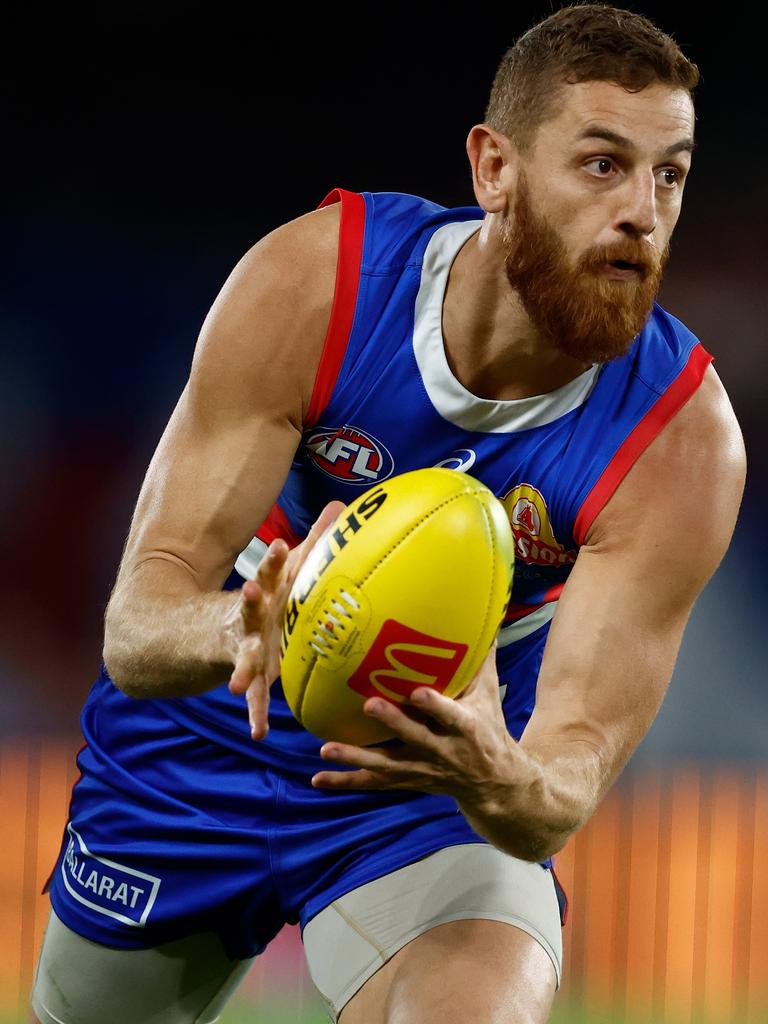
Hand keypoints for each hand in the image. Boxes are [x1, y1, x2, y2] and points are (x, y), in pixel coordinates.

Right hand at [226, 501, 344, 738]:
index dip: (275, 558)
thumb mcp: (289, 570)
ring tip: (234, 686)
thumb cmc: (272, 596)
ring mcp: (247, 648)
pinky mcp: (250, 674)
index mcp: (267, 591)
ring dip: (242, 670)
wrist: (217, 629)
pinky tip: (259, 732)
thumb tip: (342, 505)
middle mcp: (253, 617)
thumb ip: (315, 541)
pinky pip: (255, 697)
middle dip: (251, 597)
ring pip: (244, 658)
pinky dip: (256, 714)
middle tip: (249, 587)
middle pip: (251, 605)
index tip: (280, 544)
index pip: (270, 570)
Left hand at [311, 643, 525, 806]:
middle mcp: (443, 751)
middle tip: (368, 704)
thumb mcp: (489, 695)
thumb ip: (481, 658)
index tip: (418, 692)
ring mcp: (423, 769)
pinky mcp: (407, 781)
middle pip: (415, 738)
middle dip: (393, 723)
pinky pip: (374, 782)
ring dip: (356, 758)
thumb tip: (483, 617)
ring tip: (326, 749)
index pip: (452, 716)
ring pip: (387, 765)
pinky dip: (345, 781)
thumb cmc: (489, 727)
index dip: (435, 706)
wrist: (493, 782)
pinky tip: (317, 777)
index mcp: (466, 728)